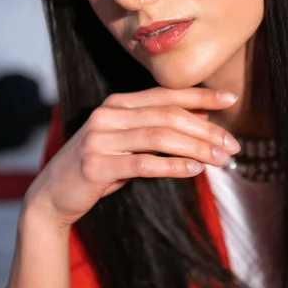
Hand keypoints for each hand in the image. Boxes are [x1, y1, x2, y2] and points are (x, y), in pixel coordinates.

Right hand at [24, 87, 239, 226]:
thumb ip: (161, 126)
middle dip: (206, 129)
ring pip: (160, 136)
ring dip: (197, 148)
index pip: (167, 94)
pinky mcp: (96, 164)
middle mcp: (109, 114)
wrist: (54, 193)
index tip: (231, 99)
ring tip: (221, 160)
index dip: (201, 96)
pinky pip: (143, 163)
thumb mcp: (130, 141)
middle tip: (233, 145)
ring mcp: (100, 138)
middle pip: (169, 115)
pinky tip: (194, 170)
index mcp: (119, 103)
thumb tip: (204, 116)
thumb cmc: (100, 165)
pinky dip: (173, 166)